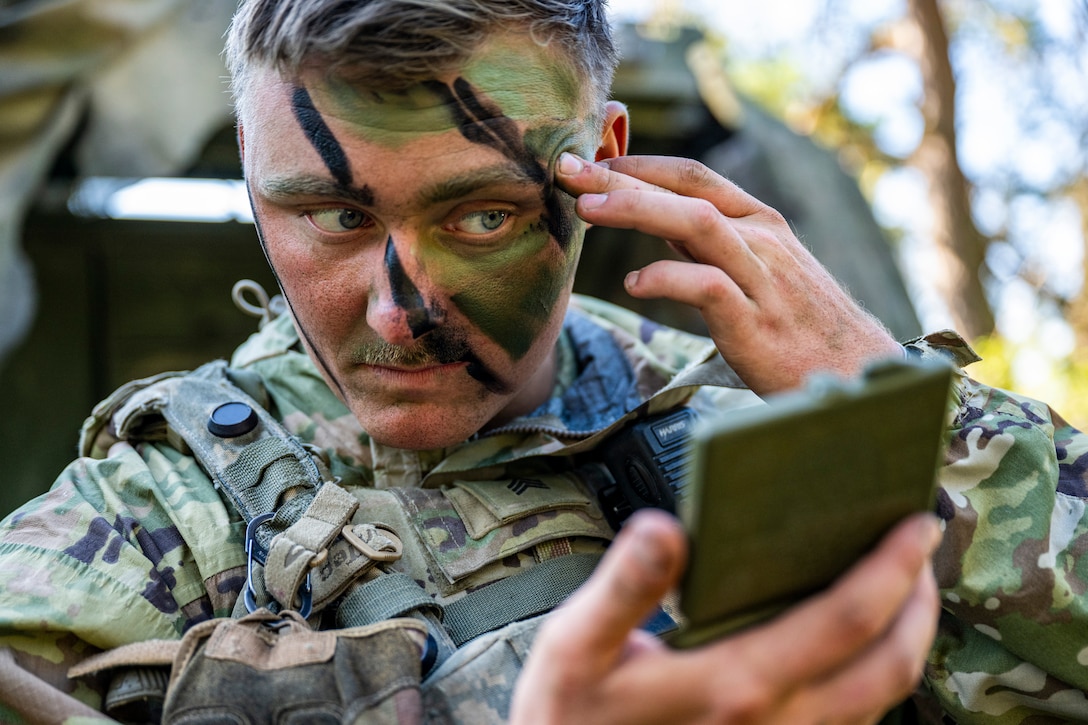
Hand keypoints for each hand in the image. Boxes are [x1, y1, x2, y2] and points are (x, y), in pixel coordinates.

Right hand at [509, 509, 941, 724]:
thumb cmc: (569, 718)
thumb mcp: (574, 647)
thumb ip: (622, 587)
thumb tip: (664, 528)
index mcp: (736, 684)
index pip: (843, 620)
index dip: (891, 569)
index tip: (915, 522)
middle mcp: (777, 724)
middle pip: (888, 665)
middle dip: (921, 601)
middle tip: (922, 544)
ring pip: (881, 700)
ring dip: (909, 639)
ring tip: (905, 586)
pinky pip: (854, 721)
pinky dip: (878, 675)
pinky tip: (857, 641)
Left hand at [556, 153, 903, 394]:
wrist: (854, 371)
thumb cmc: (798, 325)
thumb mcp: (757, 273)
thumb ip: (711, 247)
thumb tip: (659, 227)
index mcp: (760, 223)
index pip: (693, 177)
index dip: (640, 165)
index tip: (592, 161)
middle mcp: (761, 240)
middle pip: (685, 192)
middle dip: (621, 177)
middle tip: (568, 168)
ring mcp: (761, 278)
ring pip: (696, 226)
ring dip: (637, 211)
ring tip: (587, 208)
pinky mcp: (756, 321)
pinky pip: (708, 288)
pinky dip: (668, 280)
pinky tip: (634, 284)